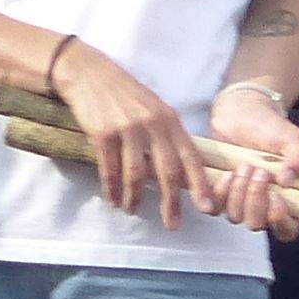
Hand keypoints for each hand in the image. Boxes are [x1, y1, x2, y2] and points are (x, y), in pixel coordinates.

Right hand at [47, 42, 210, 224]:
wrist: (91, 74)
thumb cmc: (127, 96)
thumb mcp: (156, 110)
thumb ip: (168, 137)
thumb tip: (182, 171)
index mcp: (170, 120)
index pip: (191, 156)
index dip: (200, 184)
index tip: (207, 207)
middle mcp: (153, 124)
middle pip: (167, 170)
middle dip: (171, 202)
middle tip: (172, 224)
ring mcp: (127, 129)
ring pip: (137, 174)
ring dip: (135, 197)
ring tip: (133, 209)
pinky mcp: (103, 134)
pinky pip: (110, 169)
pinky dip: (111, 188)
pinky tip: (112, 199)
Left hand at [203, 96, 298, 239]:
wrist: (242, 112)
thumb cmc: (271, 128)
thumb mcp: (293, 139)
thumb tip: (288, 180)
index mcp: (286, 199)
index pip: (287, 230)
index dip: (281, 222)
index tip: (277, 197)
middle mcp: (262, 206)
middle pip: (257, 225)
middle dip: (256, 201)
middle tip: (260, 172)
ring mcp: (238, 201)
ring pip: (235, 217)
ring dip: (240, 193)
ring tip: (245, 166)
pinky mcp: (218, 194)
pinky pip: (214, 208)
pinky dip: (220, 193)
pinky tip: (228, 173)